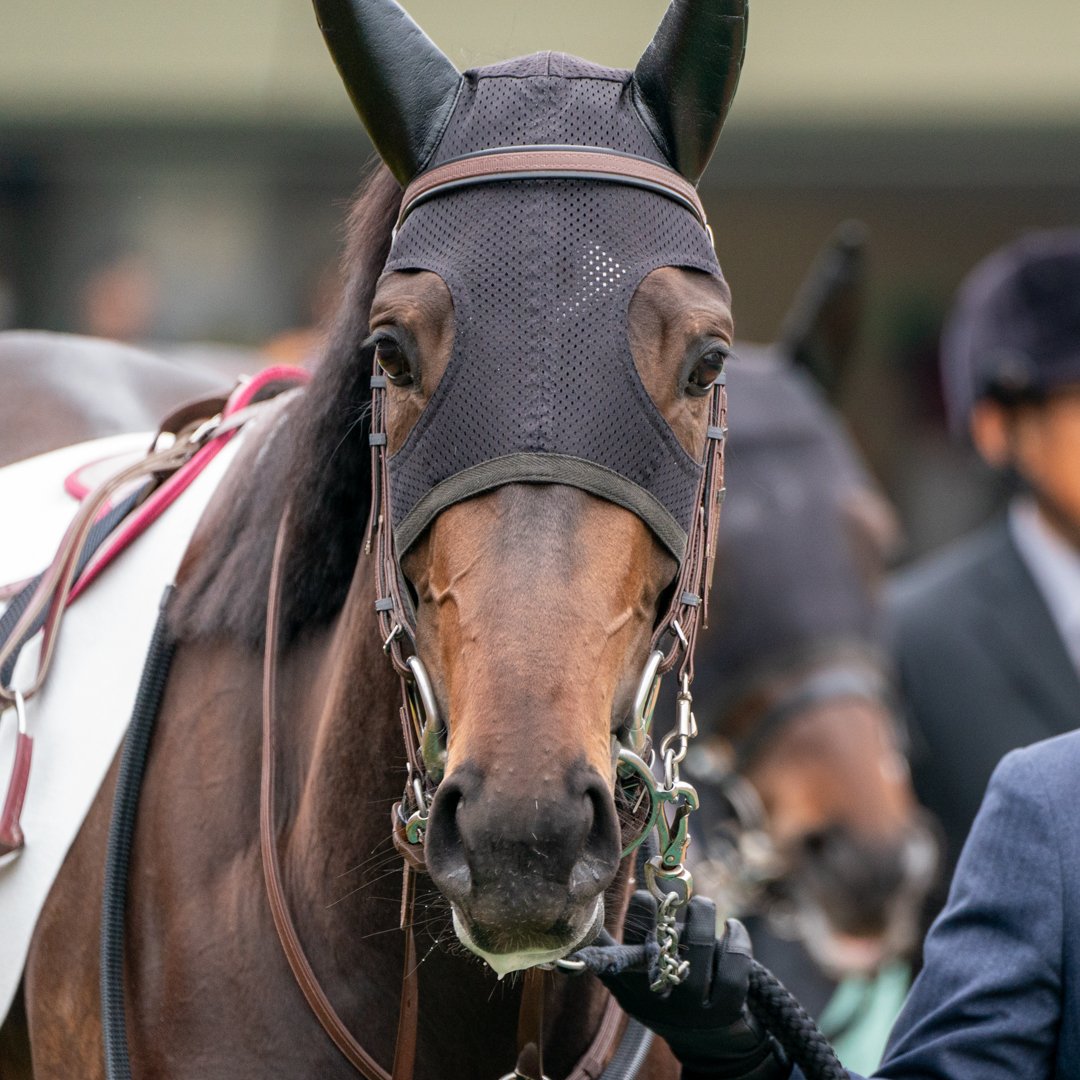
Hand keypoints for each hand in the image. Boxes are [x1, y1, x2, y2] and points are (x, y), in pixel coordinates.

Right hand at [598, 891, 791, 1078]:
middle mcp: (657, 999)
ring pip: (699, 950)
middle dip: (668, 915)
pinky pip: (733, 966)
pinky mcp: (725, 1010)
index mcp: (629, 986)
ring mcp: (692, 1008)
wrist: (707, 1042)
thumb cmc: (667, 990)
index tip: (635, 899)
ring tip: (702, 905)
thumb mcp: (638, 973)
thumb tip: (616, 897)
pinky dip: (736, 939)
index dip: (615, 936)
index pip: (612, 957)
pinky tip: (732, 926)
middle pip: (657, 950)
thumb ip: (630, 937)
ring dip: (702, 917)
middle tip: (672, 897)